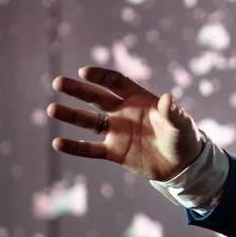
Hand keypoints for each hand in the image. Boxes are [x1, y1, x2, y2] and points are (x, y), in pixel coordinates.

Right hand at [48, 66, 204, 180]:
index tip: (84, 72)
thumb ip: (173, 112)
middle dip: (78, 90)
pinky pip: (91, 149)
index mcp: (138, 99)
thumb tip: (168, 99)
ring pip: (88, 122)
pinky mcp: (114, 152)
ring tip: (52, 109)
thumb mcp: (181, 124)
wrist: (182, 164)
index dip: (100, 76)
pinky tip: (57, 143)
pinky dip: (75, 147)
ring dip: (70, 115)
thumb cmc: (183, 137)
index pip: (115, 82)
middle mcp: (123, 113)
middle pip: (96, 98)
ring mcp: (117, 132)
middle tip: (58, 82)